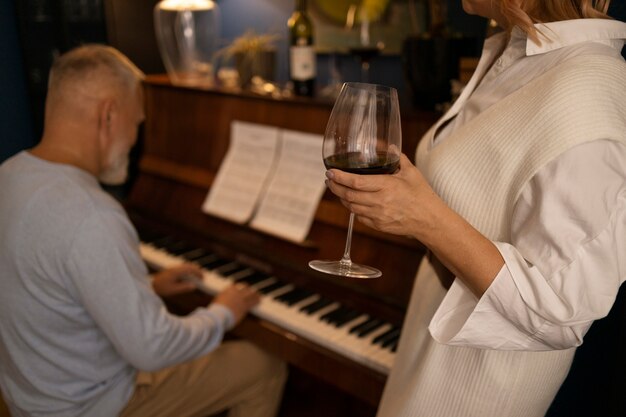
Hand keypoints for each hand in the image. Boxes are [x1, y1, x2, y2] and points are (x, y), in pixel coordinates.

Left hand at [151, 264, 201, 296]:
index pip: (190, 269)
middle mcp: (175, 268)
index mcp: (176, 272)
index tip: (202, 278)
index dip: (198, 273)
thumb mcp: (173, 290)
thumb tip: (194, 286)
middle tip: (202, 276)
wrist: (150, 284)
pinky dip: (187, 270)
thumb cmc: (160, 288)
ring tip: (196, 276)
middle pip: (189, 265)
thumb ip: (184, 288)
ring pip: (185, 266)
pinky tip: (188, 276)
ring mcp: (173, 268)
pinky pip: (182, 268)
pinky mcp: (171, 270)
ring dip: (192, 269)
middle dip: (196, 270)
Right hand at [212, 283, 259, 325]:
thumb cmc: (215, 311)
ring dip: (255, 294)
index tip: (239, 288)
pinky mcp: (245, 306)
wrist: (219, 315)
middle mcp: (236, 292)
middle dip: (247, 288)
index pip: (235, 286)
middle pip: (244, 287)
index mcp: (227, 290)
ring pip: (251, 294)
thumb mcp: (216, 302)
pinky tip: (259, 300)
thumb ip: (221, 299)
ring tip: (258, 294)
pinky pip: (253, 302)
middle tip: (250, 289)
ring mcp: (241, 299)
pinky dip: (256, 300)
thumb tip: (221, 301)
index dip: (238, 287)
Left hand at [325, 153, 441, 239]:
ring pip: (351, 207)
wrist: (429, 220)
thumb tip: (388, 146)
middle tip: (329, 180)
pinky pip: (359, 216)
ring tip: (338, 189)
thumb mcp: (411, 173)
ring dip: (342, 197)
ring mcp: (378, 215)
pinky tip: (351, 201)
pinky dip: (353, 208)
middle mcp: (380, 202)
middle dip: (335, 187)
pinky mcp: (378, 225)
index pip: (356, 182)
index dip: (340, 177)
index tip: (330, 172)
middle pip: (348, 195)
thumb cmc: (422, 196)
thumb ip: (397, 158)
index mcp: (386, 186)